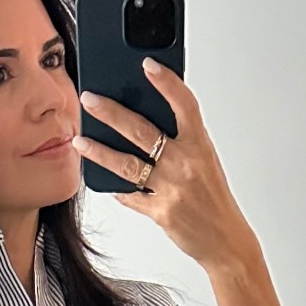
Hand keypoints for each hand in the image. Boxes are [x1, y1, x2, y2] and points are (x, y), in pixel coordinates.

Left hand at [73, 59, 249, 269]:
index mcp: (200, 146)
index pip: (185, 105)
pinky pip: (131, 196)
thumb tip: (149, 117)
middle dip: (111, 112)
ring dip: (100, 151)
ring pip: (128, 164)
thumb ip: (182, 140)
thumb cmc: (214, 198)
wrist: (226, 241)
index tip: (148, 65)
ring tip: (80, 140)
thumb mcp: (205, 161)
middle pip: (143, 131)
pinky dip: (115, 187)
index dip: (167, 83)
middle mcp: (186, 164)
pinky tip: (100, 178)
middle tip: (89, 99)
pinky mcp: (161, 213)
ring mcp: (172, 189)